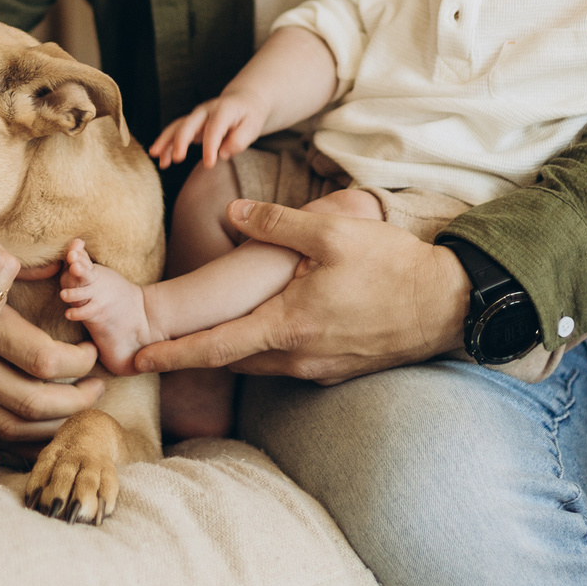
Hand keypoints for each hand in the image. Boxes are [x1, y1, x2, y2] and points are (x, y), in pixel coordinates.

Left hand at [131, 200, 469, 383]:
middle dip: (197, 354)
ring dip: (236, 351)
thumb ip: (277, 223)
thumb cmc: (391, 266)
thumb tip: (232, 213)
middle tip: (162, 347)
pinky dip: (272, 350)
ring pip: (264, 363)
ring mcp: (322, 370)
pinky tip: (274, 329)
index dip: (173, 354)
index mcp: (287, 325)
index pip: (214, 347)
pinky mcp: (341, 371)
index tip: (138, 360)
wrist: (448, 305)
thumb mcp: (331, 232)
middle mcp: (299, 358)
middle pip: (234, 359)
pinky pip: (294, 364)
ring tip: (210, 338)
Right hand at [151, 92, 269, 167]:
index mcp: (224, 110)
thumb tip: (223, 154)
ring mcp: (196, 116)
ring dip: (165, 140)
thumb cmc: (249, 116)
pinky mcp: (191, 123)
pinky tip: (160, 159)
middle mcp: (206, 110)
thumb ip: (240, 140)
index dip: (210, 146)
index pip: (214, 128)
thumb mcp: (253, 126)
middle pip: (189, 123)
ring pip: (177, 126)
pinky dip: (166, 144)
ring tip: (156, 155)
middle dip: (181, 140)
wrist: (243, 101)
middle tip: (177, 158)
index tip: (209, 164)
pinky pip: (175, 132)